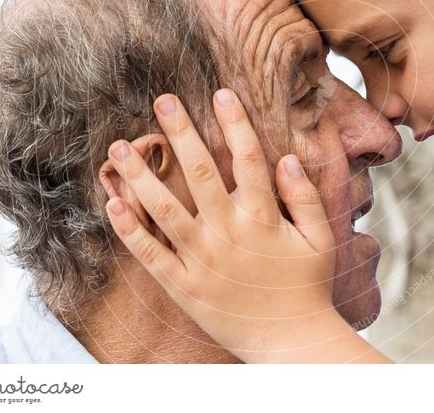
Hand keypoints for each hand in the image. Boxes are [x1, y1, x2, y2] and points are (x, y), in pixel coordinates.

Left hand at [103, 89, 354, 361]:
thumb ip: (304, 197)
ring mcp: (202, 260)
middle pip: (200, 172)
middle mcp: (228, 233)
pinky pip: (151, 254)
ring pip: (164, 209)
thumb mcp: (320, 239)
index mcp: (262, 218)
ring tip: (119, 147)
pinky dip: (130, 230)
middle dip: (180, 132)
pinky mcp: (183, 286)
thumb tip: (287, 158)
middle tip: (162, 100)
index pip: (247, 158)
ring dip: (140, 175)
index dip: (234, 122)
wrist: (289, 341)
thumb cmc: (307, 287)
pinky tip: (112, 202)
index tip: (221, 93)